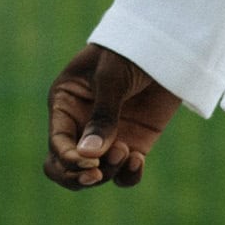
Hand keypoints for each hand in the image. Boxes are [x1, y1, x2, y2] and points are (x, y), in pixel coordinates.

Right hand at [44, 43, 180, 190]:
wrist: (167, 46)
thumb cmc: (129, 51)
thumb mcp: (112, 78)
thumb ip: (102, 116)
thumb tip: (88, 157)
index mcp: (65, 103)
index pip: (57, 143)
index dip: (68, 160)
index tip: (91, 164)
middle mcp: (81, 124)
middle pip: (64, 167)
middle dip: (76, 178)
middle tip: (96, 175)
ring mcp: (107, 137)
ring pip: (96, 175)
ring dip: (108, 172)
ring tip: (127, 151)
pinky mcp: (133, 144)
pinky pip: (123, 174)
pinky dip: (128, 175)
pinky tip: (137, 160)